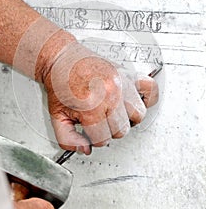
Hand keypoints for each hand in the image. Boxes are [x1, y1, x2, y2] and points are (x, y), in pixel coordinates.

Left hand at [41, 42, 158, 154]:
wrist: (61, 58)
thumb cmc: (60, 83)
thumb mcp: (56, 116)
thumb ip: (68, 139)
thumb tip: (85, 149)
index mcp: (91, 106)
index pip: (103, 139)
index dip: (93, 138)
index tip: (88, 129)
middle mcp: (110, 94)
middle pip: (121, 130)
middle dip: (108, 129)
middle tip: (97, 120)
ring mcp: (122, 83)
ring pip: (138, 115)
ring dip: (126, 117)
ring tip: (113, 111)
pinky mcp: (128, 74)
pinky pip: (151, 89)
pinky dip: (146, 97)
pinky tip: (132, 100)